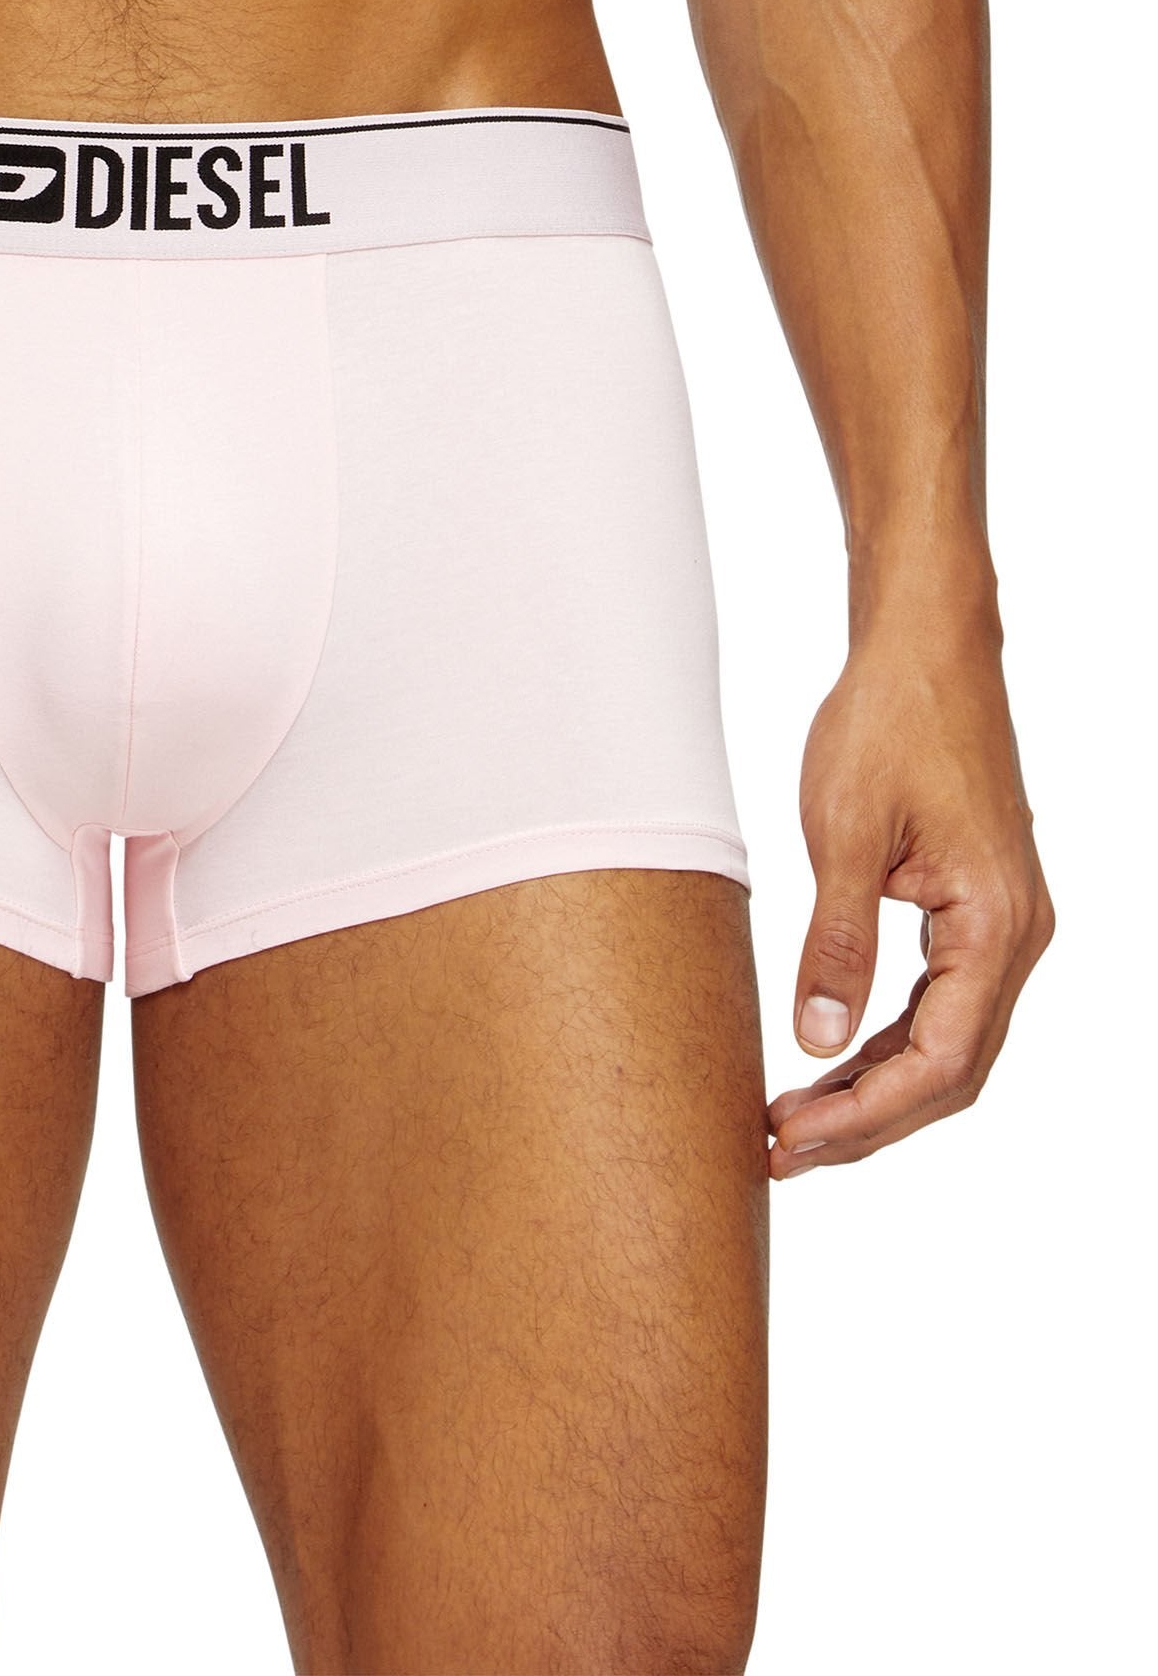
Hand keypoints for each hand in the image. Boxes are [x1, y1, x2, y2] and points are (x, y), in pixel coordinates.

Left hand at [767, 630, 1051, 1176]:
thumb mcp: (843, 833)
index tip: (789, 1142)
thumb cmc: (889, 719)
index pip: (938, 1061)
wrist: (928, 643)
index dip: (864, 1117)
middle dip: (867, 1120)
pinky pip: (942, 1000)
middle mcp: (1017, 934)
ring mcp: (1003, 923)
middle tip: (778, 1151)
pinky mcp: (977, 907)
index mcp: (996, 924)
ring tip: (792, 1120)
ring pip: (948, 1041)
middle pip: (951, 1070)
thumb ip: (836, 942)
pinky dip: (888, 1039)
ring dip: (875, 1087)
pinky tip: (831, 1059)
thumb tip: (816, 1042)